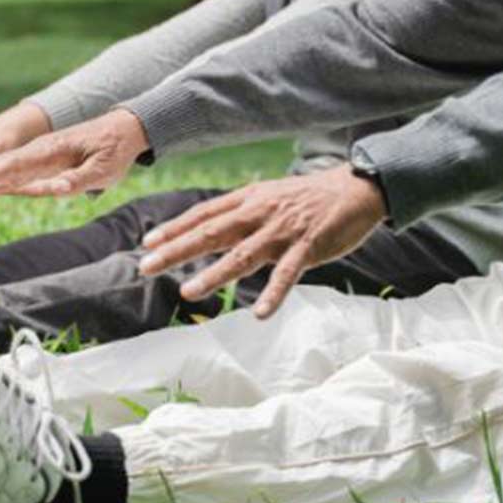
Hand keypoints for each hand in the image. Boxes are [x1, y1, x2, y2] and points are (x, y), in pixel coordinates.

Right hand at [0, 108, 149, 196]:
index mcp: (52, 150)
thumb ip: (80, 180)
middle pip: (1, 166)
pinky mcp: (43, 163)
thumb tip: (60, 189)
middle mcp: (40, 152)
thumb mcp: (104, 169)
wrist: (123, 130)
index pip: (15, 165)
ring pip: (4, 169)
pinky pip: (16, 173)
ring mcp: (40, 157)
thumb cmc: (114, 151)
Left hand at [138, 165, 388, 317]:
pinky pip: (287, 274)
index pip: (203, 213)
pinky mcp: (308, 247)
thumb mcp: (268, 196)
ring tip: (188, 291)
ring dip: (214, 274)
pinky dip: (273, 294)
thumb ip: (240, 211)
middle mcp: (260, 213)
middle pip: (211, 233)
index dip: (174, 228)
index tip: (146, 242)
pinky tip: (259, 314)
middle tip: (146, 266)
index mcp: (248, 199)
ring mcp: (283, 231)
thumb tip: (208, 227)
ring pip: (242, 255)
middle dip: (177, 250)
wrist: (356, 188)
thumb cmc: (308, 197)